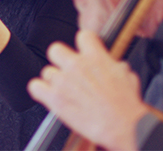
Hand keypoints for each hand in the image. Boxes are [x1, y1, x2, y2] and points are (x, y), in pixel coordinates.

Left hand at [27, 30, 147, 150]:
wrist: (122, 126)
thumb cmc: (126, 106)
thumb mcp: (128, 77)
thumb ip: (114, 66)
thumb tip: (113, 66)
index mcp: (95, 57)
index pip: (83, 35)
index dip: (83, 44)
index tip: (83, 51)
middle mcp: (76, 65)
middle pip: (55, 49)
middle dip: (60, 59)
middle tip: (67, 70)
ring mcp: (63, 81)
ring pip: (46, 72)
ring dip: (53, 81)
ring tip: (64, 91)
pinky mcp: (54, 98)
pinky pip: (35, 87)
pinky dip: (39, 91)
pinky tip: (47, 95)